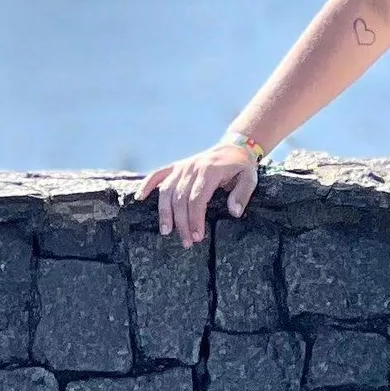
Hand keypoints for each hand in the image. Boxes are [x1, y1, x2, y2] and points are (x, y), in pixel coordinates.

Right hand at [138, 138, 259, 247]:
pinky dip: (147, 185)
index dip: (195, 219)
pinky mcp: (176, 167)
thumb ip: (242, 195)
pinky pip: (157, 174)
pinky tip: (139, 198)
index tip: (198, 237)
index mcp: (209, 171)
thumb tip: (234, 212)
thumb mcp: (250, 179)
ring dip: (164, 213)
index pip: (197, 199)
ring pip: (166, 191)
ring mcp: (182, 167)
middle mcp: (192, 168)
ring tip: (166, 232)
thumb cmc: (242, 167)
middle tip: (187, 242)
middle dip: (182, 223)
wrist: (234, 147)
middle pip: (180, 199)